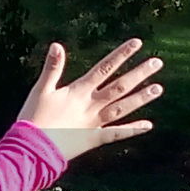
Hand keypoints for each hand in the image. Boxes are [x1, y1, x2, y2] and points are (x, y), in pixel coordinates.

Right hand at [16, 38, 163, 160]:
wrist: (31, 147)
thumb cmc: (33, 118)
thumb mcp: (40, 90)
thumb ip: (51, 68)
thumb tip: (56, 45)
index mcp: (78, 92)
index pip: (103, 69)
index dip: (121, 55)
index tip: (137, 43)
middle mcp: (90, 105)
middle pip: (119, 86)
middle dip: (139, 74)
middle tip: (157, 63)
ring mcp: (94, 122)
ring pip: (122, 108)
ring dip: (140, 98)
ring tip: (158, 88)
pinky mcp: (93, 139)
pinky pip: (116, 134)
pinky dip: (132, 130)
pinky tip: (148, 125)